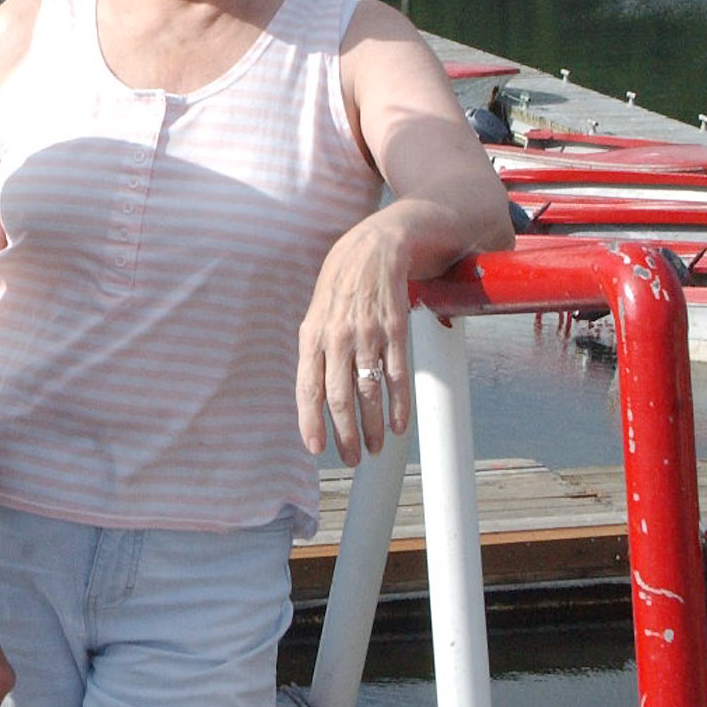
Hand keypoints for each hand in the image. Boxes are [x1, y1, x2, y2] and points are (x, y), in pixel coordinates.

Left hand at [296, 213, 412, 463]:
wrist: (374, 247)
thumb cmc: (340, 283)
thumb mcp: (316, 312)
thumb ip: (314, 350)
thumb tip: (314, 393)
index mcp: (312, 335)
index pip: (308, 388)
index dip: (311, 421)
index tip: (316, 449)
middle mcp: (337, 338)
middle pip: (340, 397)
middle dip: (345, 434)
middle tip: (351, 458)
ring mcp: (368, 335)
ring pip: (369, 392)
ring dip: (372, 426)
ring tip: (375, 449)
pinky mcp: (395, 331)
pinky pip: (397, 376)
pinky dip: (398, 405)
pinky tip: (398, 425)